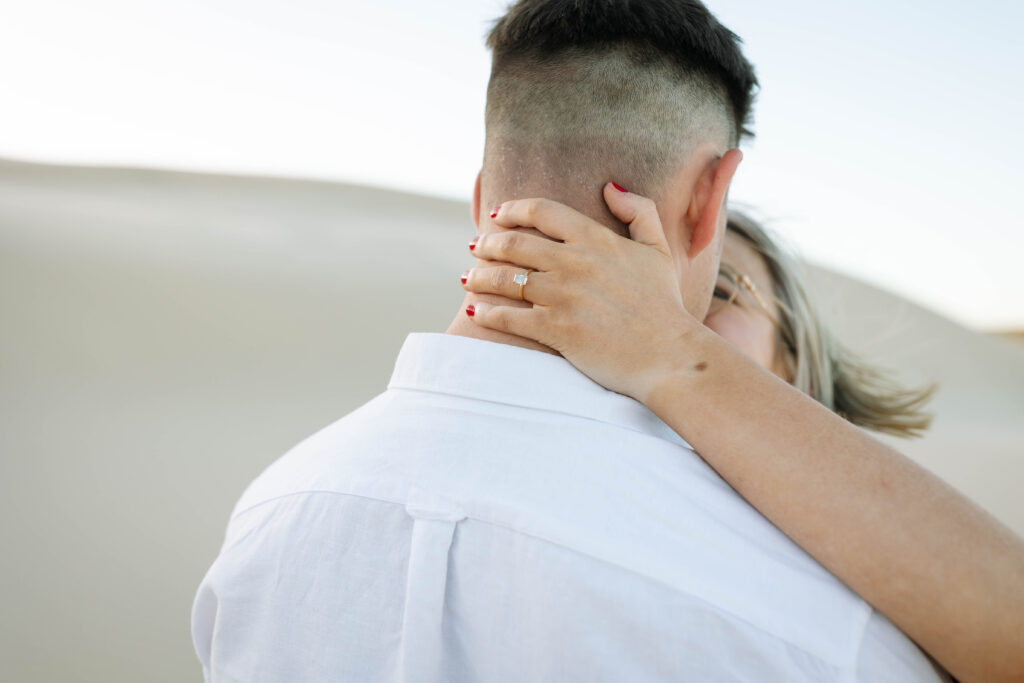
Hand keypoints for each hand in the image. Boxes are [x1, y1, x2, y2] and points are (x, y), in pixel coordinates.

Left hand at [463, 183, 701, 402]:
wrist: (669, 355)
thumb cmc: (665, 305)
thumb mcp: (658, 250)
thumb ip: (639, 211)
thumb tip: (610, 187)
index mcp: (596, 239)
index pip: (541, 211)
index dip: (513, 209)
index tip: (496, 216)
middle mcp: (574, 262)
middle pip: (514, 243)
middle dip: (487, 243)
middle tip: (475, 247)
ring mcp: (562, 296)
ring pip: (505, 278)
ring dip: (480, 276)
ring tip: (468, 278)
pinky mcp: (555, 329)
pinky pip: (508, 317)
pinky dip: (486, 313)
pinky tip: (476, 312)